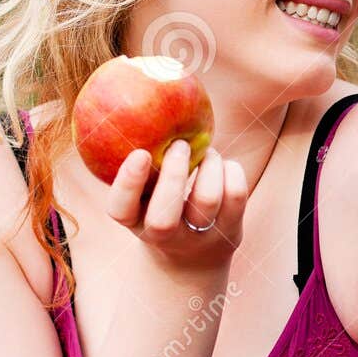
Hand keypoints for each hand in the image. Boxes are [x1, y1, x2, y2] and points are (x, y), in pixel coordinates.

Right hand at [105, 140, 247, 274]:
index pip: (121, 210)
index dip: (128, 182)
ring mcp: (199, 238)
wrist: (191, 260)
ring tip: (207, 152)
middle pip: (165, 216)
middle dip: (174, 175)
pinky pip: (236, 196)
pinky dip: (232, 171)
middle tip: (180, 145)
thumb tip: (135, 95)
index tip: (140, 152)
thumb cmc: (158, 207)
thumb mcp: (141, 194)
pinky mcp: (230, 232)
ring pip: (208, 200)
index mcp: (135, 222)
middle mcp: (164, 236)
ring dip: (209, 165)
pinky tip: (224, 165)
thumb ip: (139, 162)